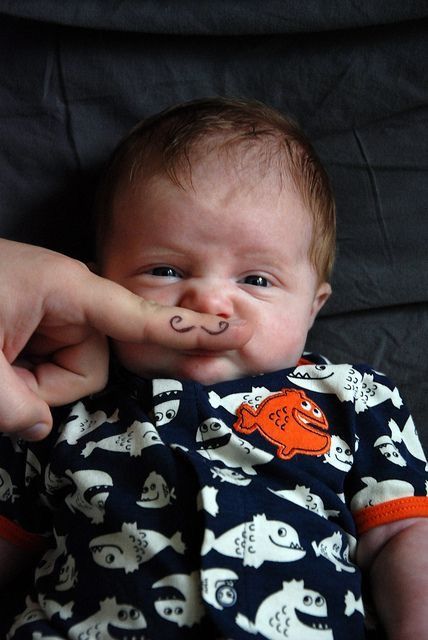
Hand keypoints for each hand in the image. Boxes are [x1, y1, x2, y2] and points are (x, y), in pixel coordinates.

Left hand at [0, 240, 248, 439]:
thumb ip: (17, 407)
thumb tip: (40, 424)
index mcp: (66, 289)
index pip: (140, 317)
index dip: (190, 332)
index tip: (236, 330)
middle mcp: (67, 297)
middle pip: (94, 362)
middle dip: (51, 384)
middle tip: (4, 378)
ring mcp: (51, 310)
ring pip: (70, 370)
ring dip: (30, 384)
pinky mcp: (35, 322)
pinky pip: (49, 364)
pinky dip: (22, 377)